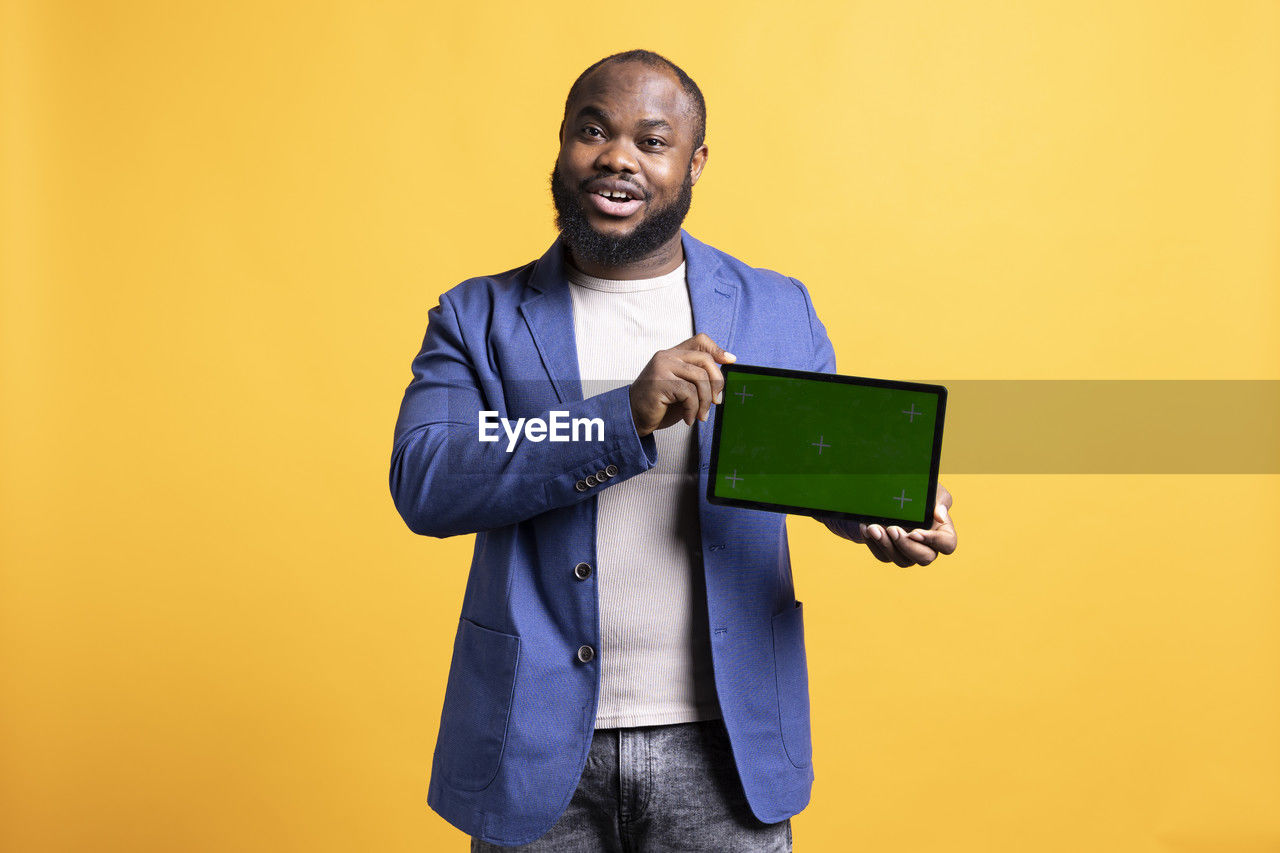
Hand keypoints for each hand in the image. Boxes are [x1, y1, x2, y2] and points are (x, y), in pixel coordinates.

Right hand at [629, 333, 735, 437]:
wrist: (633, 417)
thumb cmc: (658, 405)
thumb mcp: (681, 388)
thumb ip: (696, 379)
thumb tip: (721, 381)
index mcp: (672, 355)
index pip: (699, 341)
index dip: (717, 349)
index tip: (730, 360)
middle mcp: (666, 357)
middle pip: (705, 360)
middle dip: (717, 383)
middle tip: (716, 401)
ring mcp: (662, 368)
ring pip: (700, 378)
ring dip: (705, 402)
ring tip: (700, 415)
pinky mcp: (660, 382)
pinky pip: (689, 394)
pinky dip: (693, 409)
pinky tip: (688, 418)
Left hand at [822, 483, 956, 566]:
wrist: (897, 496)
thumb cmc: (921, 494)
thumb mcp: (932, 492)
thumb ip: (940, 501)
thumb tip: (940, 515)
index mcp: (943, 533)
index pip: (947, 545)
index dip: (933, 541)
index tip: (915, 532)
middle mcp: (928, 548)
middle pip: (924, 558)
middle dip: (906, 545)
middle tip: (893, 529)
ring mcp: (909, 554)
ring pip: (901, 560)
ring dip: (886, 545)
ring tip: (874, 528)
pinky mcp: (891, 554)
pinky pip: (883, 556)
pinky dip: (873, 543)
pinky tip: (866, 528)